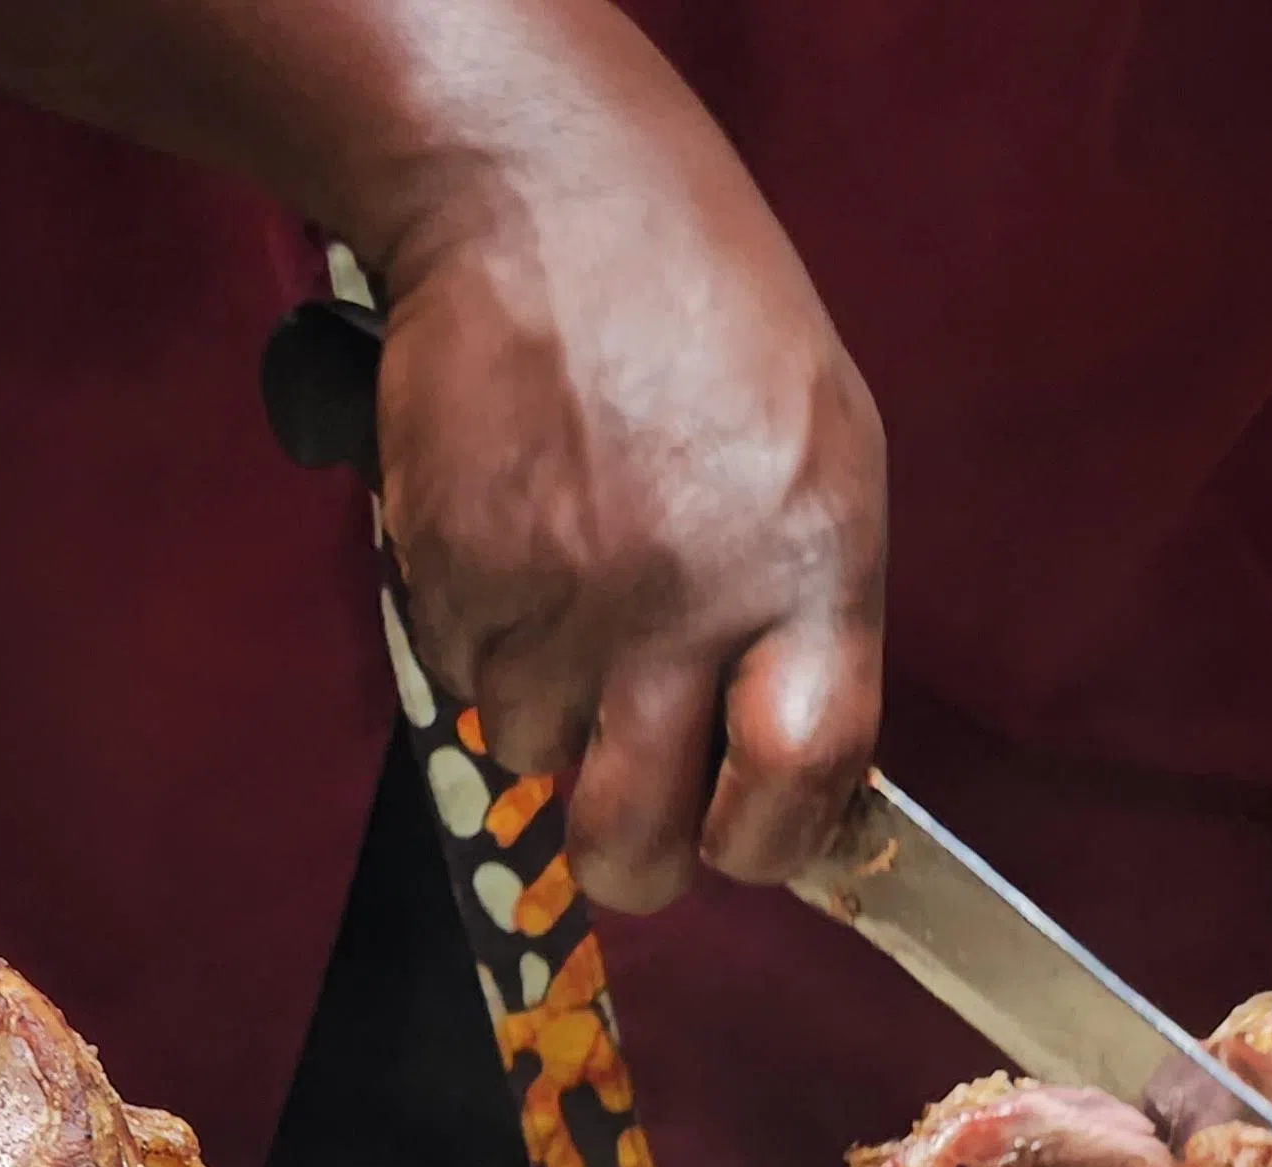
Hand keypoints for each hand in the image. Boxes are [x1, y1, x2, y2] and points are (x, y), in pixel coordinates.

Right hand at [372, 144, 884, 910]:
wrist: (538, 199)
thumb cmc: (704, 316)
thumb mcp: (822, 452)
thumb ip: (810, 615)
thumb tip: (781, 766)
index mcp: (807, 564)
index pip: (800, 781)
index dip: (770, 844)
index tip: (750, 838)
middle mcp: (681, 600)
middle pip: (639, 838)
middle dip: (635, 863)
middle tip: (635, 829)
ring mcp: (553, 599)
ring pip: (537, 761)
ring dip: (551, 715)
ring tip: (572, 590)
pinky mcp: (450, 581)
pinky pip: (464, 682)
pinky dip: (484, 644)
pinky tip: (516, 543)